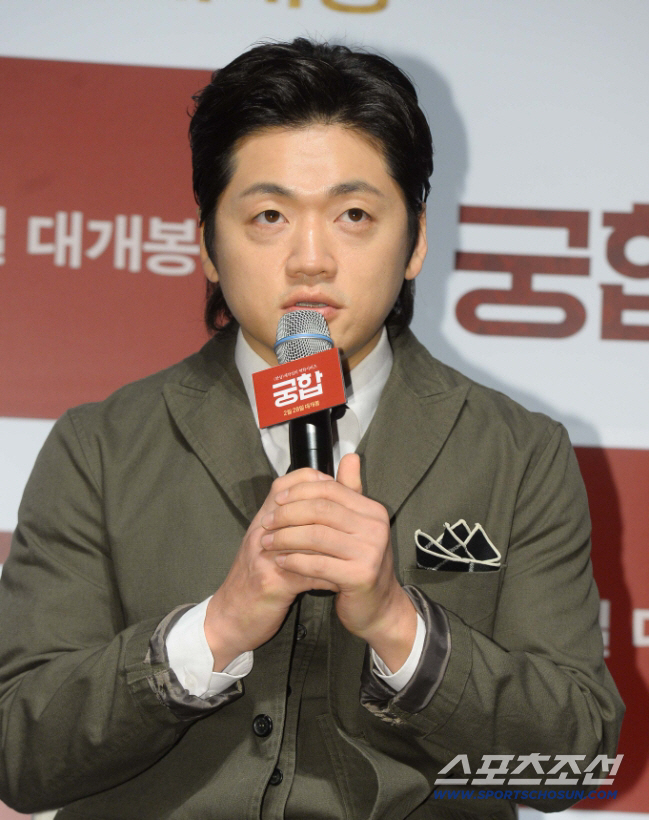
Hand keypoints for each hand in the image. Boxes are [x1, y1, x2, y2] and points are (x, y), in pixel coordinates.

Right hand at [204, 468, 337, 671]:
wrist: (230, 616)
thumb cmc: (258, 577)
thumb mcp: (273, 544)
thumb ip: (297, 522)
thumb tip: (325, 496)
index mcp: (263, 518)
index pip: (288, 484)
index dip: (318, 484)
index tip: (341, 496)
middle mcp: (262, 530)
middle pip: (301, 506)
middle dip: (334, 515)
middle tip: (356, 525)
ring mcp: (264, 555)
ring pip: (309, 539)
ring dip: (335, 547)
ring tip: (354, 553)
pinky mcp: (271, 583)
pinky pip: (307, 573)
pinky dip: (328, 576)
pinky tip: (341, 582)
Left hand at [259, 453, 416, 672]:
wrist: (377, 607)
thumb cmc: (358, 563)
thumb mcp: (356, 525)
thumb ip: (349, 492)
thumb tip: (350, 456)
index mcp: (372, 510)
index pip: (329, 490)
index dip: (299, 492)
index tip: (276, 500)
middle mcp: (376, 527)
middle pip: (320, 510)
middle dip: (287, 514)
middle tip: (265, 522)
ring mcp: (371, 552)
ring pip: (316, 536)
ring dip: (285, 538)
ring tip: (267, 543)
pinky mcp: (361, 576)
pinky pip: (318, 563)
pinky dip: (294, 561)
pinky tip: (281, 561)